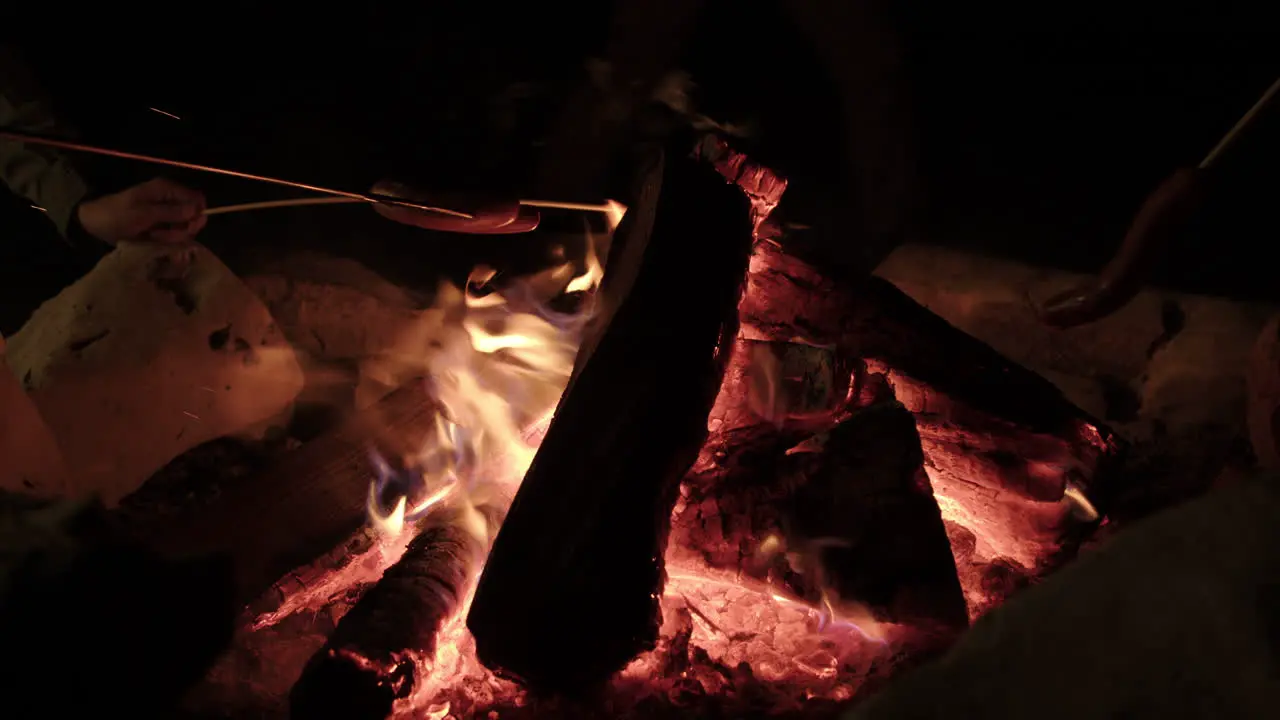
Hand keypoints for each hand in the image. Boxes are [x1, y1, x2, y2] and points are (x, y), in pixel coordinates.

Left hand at [76, 177, 206, 245]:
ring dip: (171, 236)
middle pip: (194, 216)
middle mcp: (171, 200)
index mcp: (167, 190)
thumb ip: (171, 212)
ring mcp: (167, 214)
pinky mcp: (162, 226)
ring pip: (185, 228)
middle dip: (182, 229)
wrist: (96, 224)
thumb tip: (197, 211)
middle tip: (162, 234)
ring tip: (152, 236)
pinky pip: (174, 235)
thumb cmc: (117, 215)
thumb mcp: (143, 214)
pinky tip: (151, 239)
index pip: (198, 199)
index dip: (197, 214)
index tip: (187, 226)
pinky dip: (166, 240)